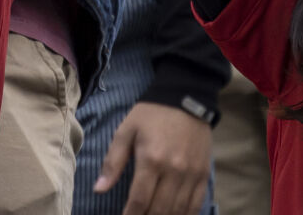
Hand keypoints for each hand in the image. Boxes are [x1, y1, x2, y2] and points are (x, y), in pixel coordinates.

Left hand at [93, 101, 211, 214]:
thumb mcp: (125, 132)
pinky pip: (196, 204)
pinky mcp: (204, 175)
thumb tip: (99, 189)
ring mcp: (192, 175)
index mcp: (151, 160)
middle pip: (160, 209)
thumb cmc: (150, 115)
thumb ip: (113, 162)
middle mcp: (174, 171)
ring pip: (179, 210)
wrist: (185, 99)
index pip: (140, 199)